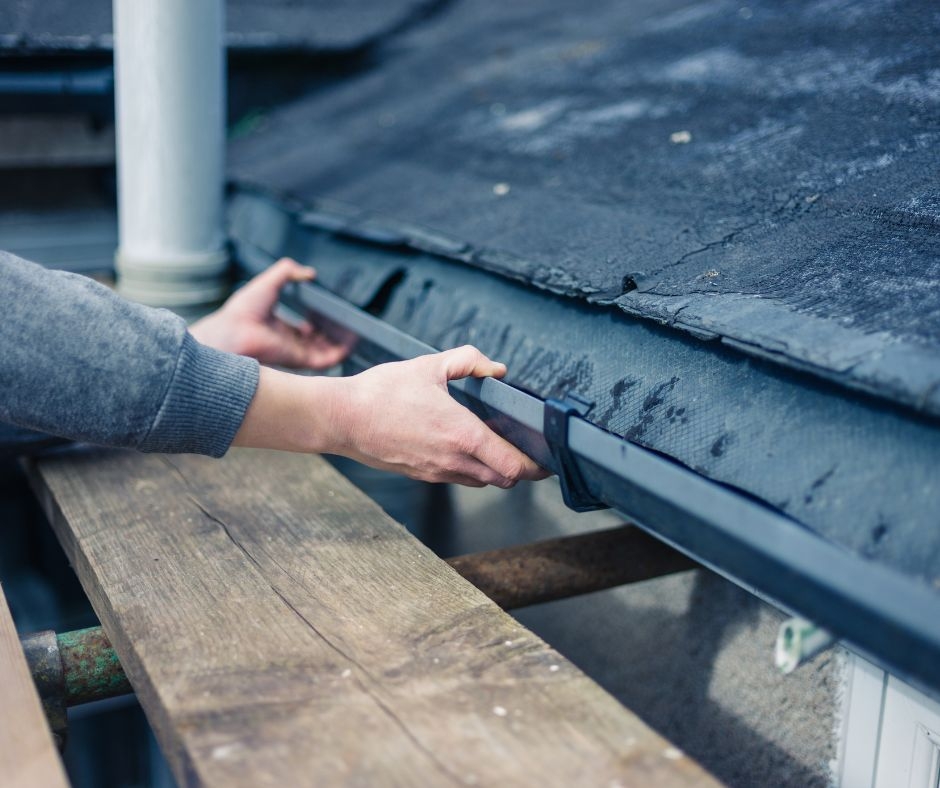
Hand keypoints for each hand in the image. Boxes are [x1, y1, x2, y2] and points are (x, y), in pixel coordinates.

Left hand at [190, 258, 353, 369]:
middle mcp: (289, 343)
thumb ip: (288, 272)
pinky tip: (351, 341)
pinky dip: (341, 352)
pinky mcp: (300, 360)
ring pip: (326, 352)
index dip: (319, 323)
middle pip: (318, 342)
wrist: (234, 330)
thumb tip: (309, 272)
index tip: (332, 315)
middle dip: (334, 335)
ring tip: (356, 331)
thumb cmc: (244, 309)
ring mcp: (296, 352)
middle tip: (348, 324)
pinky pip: (327, 360)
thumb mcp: (269, 281)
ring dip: (341, 344)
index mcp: (280, 328)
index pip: (305, 330)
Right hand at [334, 345, 550, 486]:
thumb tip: (496, 368)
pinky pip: (459, 478)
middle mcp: (453, 459)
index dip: (536, 465)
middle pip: (504, 479)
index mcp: (461, 434)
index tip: (547, 457)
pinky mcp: (422, 475)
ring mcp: (436, 472)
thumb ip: (468, 361)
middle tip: (528, 449)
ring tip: (498, 447)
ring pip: (482, 481)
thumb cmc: (381, 392)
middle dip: (521, 468)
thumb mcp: (428, 366)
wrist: (341, 419)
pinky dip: (472, 469)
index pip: (513, 465)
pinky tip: (465, 447)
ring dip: (496, 469)